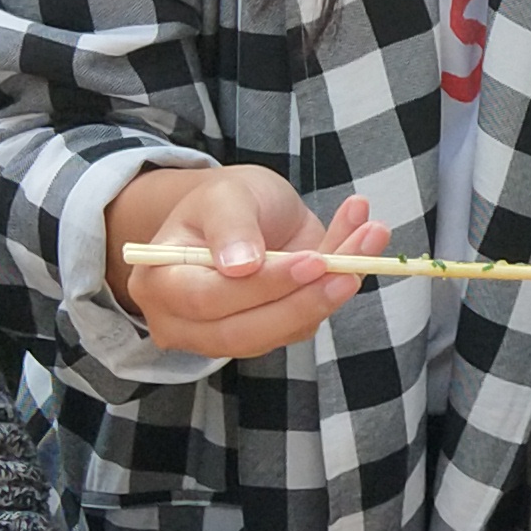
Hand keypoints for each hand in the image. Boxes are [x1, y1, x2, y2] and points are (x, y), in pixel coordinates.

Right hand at [107, 166, 369, 360]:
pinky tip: (362, 240)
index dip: (263, 285)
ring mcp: (228, 335)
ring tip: (370, 236)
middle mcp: (186, 321)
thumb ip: (229, 226)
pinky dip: (339, 283)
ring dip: (332, 291)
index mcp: (160, 282)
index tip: (312, 260)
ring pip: (282, 331)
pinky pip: (306, 320)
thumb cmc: (224, 200)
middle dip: (304, 300)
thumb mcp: (224, 195)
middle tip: (350, 269)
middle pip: (244, 330)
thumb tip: (240, 268)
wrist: (246, 212)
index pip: (207, 297)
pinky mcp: (269, 335)